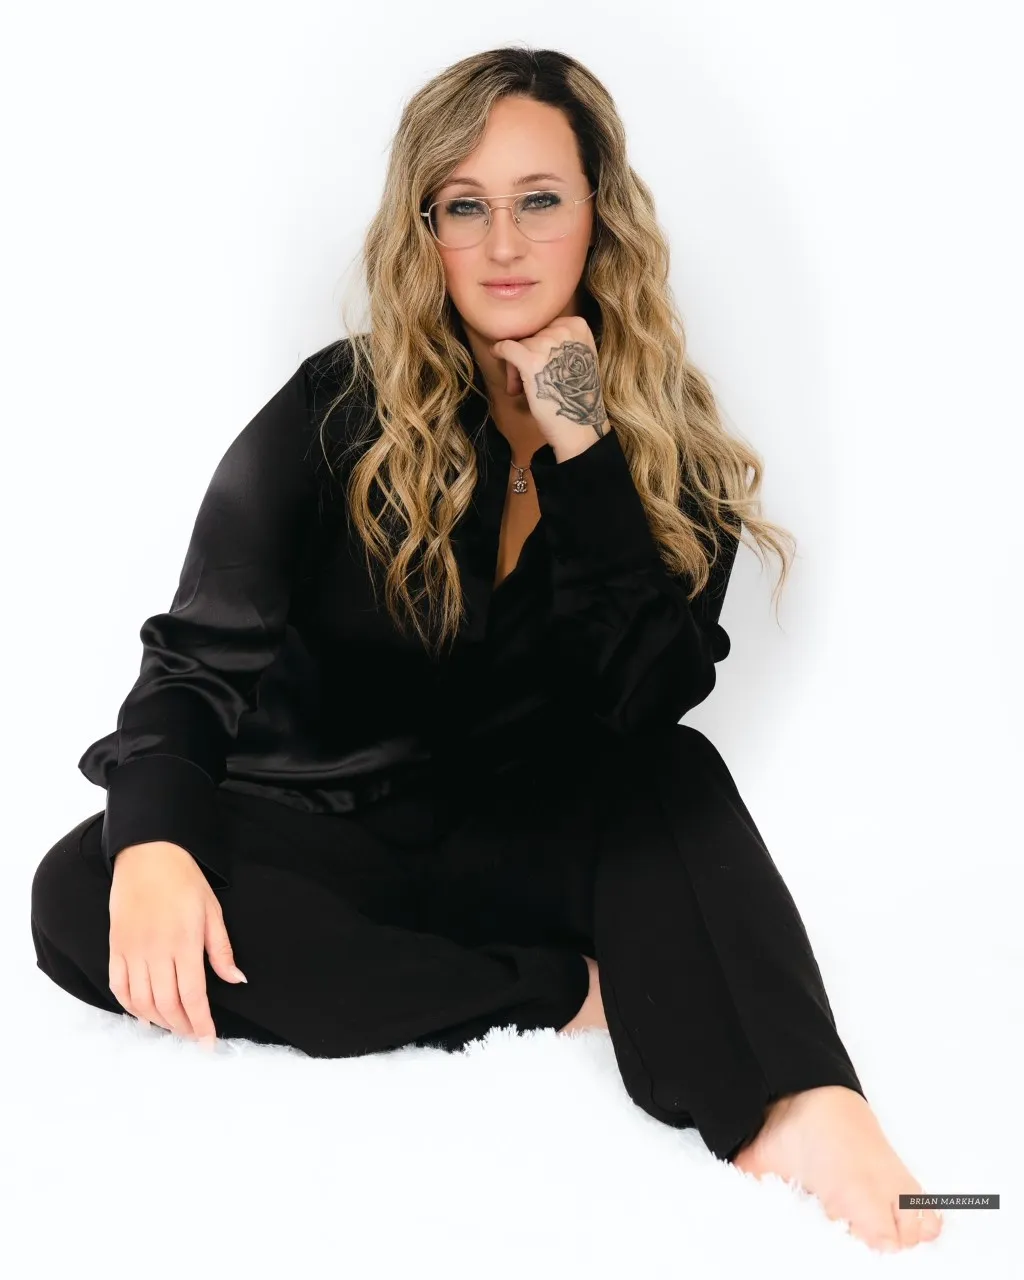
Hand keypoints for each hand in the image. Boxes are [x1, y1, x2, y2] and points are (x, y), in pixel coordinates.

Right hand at [108, 841, 246, 1045]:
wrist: (147, 854)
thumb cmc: (184, 880)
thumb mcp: (212, 911)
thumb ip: (221, 950)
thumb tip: (237, 980)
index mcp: (184, 943)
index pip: (193, 996)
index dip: (201, 1023)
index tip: (208, 1041)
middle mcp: (155, 951)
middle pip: (167, 1004)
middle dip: (183, 1027)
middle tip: (194, 1036)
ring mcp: (132, 950)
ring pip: (142, 1001)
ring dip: (159, 1021)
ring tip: (174, 1027)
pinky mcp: (115, 947)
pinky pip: (118, 986)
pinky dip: (130, 1007)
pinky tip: (144, 1015)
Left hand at [491, 316, 610, 457]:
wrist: (580, 424)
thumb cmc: (576, 395)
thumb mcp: (579, 357)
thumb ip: (561, 340)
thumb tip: (530, 335)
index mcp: (578, 326)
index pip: (547, 327)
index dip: (540, 346)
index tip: (543, 366)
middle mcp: (564, 330)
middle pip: (533, 335)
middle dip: (528, 356)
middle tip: (531, 380)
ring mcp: (547, 344)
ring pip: (519, 345)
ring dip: (517, 366)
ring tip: (524, 388)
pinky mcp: (530, 360)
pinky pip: (506, 347)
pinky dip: (499, 351)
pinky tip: (496, 354)